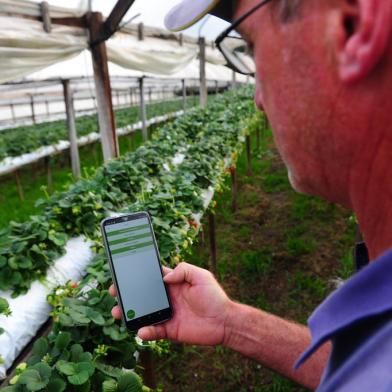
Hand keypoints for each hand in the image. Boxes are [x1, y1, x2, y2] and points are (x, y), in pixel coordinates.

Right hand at [109, 262, 231, 345]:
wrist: (224, 321)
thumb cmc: (214, 296)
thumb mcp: (201, 276)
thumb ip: (183, 270)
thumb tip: (164, 277)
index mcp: (173, 283)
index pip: (152, 277)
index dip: (137, 275)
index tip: (123, 273)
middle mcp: (167, 298)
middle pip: (143, 295)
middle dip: (128, 294)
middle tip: (115, 293)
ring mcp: (167, 314)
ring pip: (143, 314)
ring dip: (130, 313)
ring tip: (118, 312)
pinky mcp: (169, 330)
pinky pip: (153, 331)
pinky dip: (145, 332)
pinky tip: (141, 330)